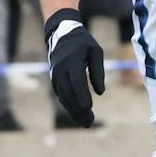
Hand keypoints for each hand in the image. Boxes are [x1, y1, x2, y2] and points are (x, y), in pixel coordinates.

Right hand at [45, 8, 104, 126]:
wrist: (60, 34)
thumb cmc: (82, 43)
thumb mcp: (95, 51)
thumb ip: (98, 71)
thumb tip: (100, 92)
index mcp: (72, 61)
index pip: (76, 81)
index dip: (82, 95)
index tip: (88, 107)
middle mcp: (61, 70)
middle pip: (69, 93)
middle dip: (79, 109)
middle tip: (90, 122)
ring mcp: (56, 76)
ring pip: (64, 97)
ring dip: (74, 111)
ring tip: (86, 122)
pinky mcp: (55, 80)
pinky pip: (62, 96)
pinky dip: (69, 106)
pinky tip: (79, 114)